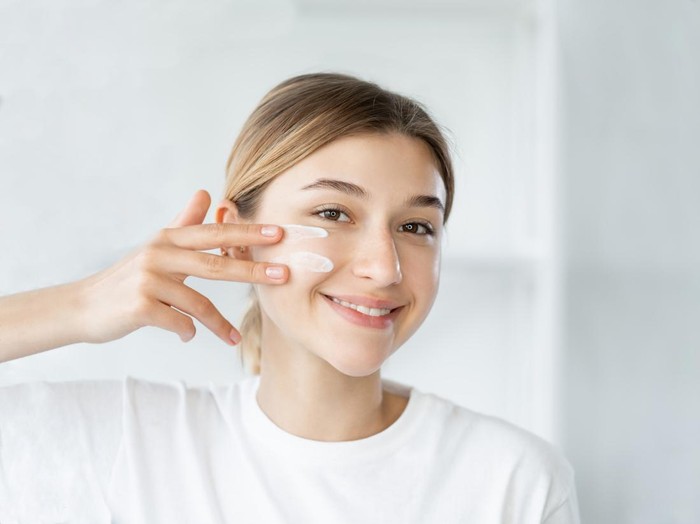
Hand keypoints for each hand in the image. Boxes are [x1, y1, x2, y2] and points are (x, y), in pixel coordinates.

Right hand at [76, 190, 286, 345]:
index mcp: (167, 239)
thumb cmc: (127, 278)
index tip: (279, 233)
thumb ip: (184, 223)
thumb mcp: (156, 247)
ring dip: (220, 325)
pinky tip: (189, 336)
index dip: (248, 233)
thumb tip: (205, 193)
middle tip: (282, 275)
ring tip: (233, 337)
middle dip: (252, 270)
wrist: (83, 307)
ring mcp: (148, 281)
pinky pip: (178, 323)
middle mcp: (158, 255)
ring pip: (198, 303)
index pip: (214, 234)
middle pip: (214, 264)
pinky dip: (187, 332)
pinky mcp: (140, 307)